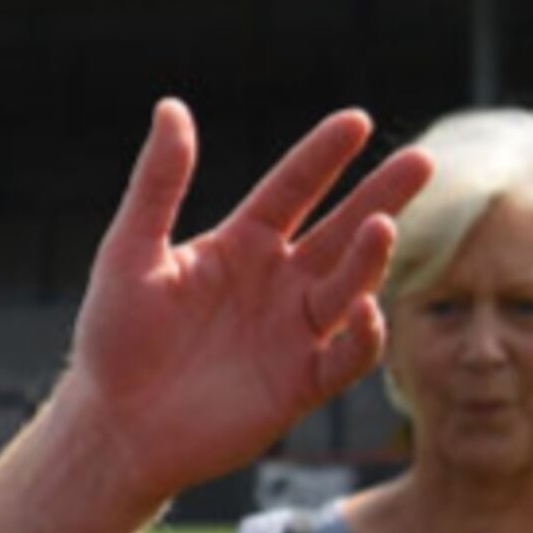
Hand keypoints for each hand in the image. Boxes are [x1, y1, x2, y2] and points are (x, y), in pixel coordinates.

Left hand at [61, 101, 432, 510]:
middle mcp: (276, 283)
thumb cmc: (112, 338)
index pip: (292, 190)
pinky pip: (347, 357)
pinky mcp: (300, 384)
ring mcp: (293, 333)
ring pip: (350, 287)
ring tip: (380, 226)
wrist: (111, 426)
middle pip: (341, 229)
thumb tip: (171, 106)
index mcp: (239, 246)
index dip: (323, 157)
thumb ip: (157, 185)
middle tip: (420, 160)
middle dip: (381, 195)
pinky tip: (362, 307)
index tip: (357, 121)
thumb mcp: (129, 253)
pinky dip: (363, 335)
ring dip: (370, 258)